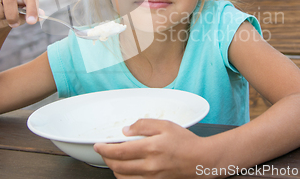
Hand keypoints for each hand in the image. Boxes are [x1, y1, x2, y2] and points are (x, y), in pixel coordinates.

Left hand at [94, 119, 208, 178]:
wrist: (201, 160)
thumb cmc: (185, 142)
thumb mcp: (165, 125)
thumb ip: (144, 125)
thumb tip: (126, 130)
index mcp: (151, 148)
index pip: (119, 151)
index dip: (105, 148)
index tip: (98, 145)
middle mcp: (149, 166)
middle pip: (118, 166)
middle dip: (106, 158)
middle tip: (104, 151)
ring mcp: (152, 178)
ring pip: (123, 178)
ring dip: (114, 168)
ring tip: (114, 159)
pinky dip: (125, 177)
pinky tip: (126, 170)